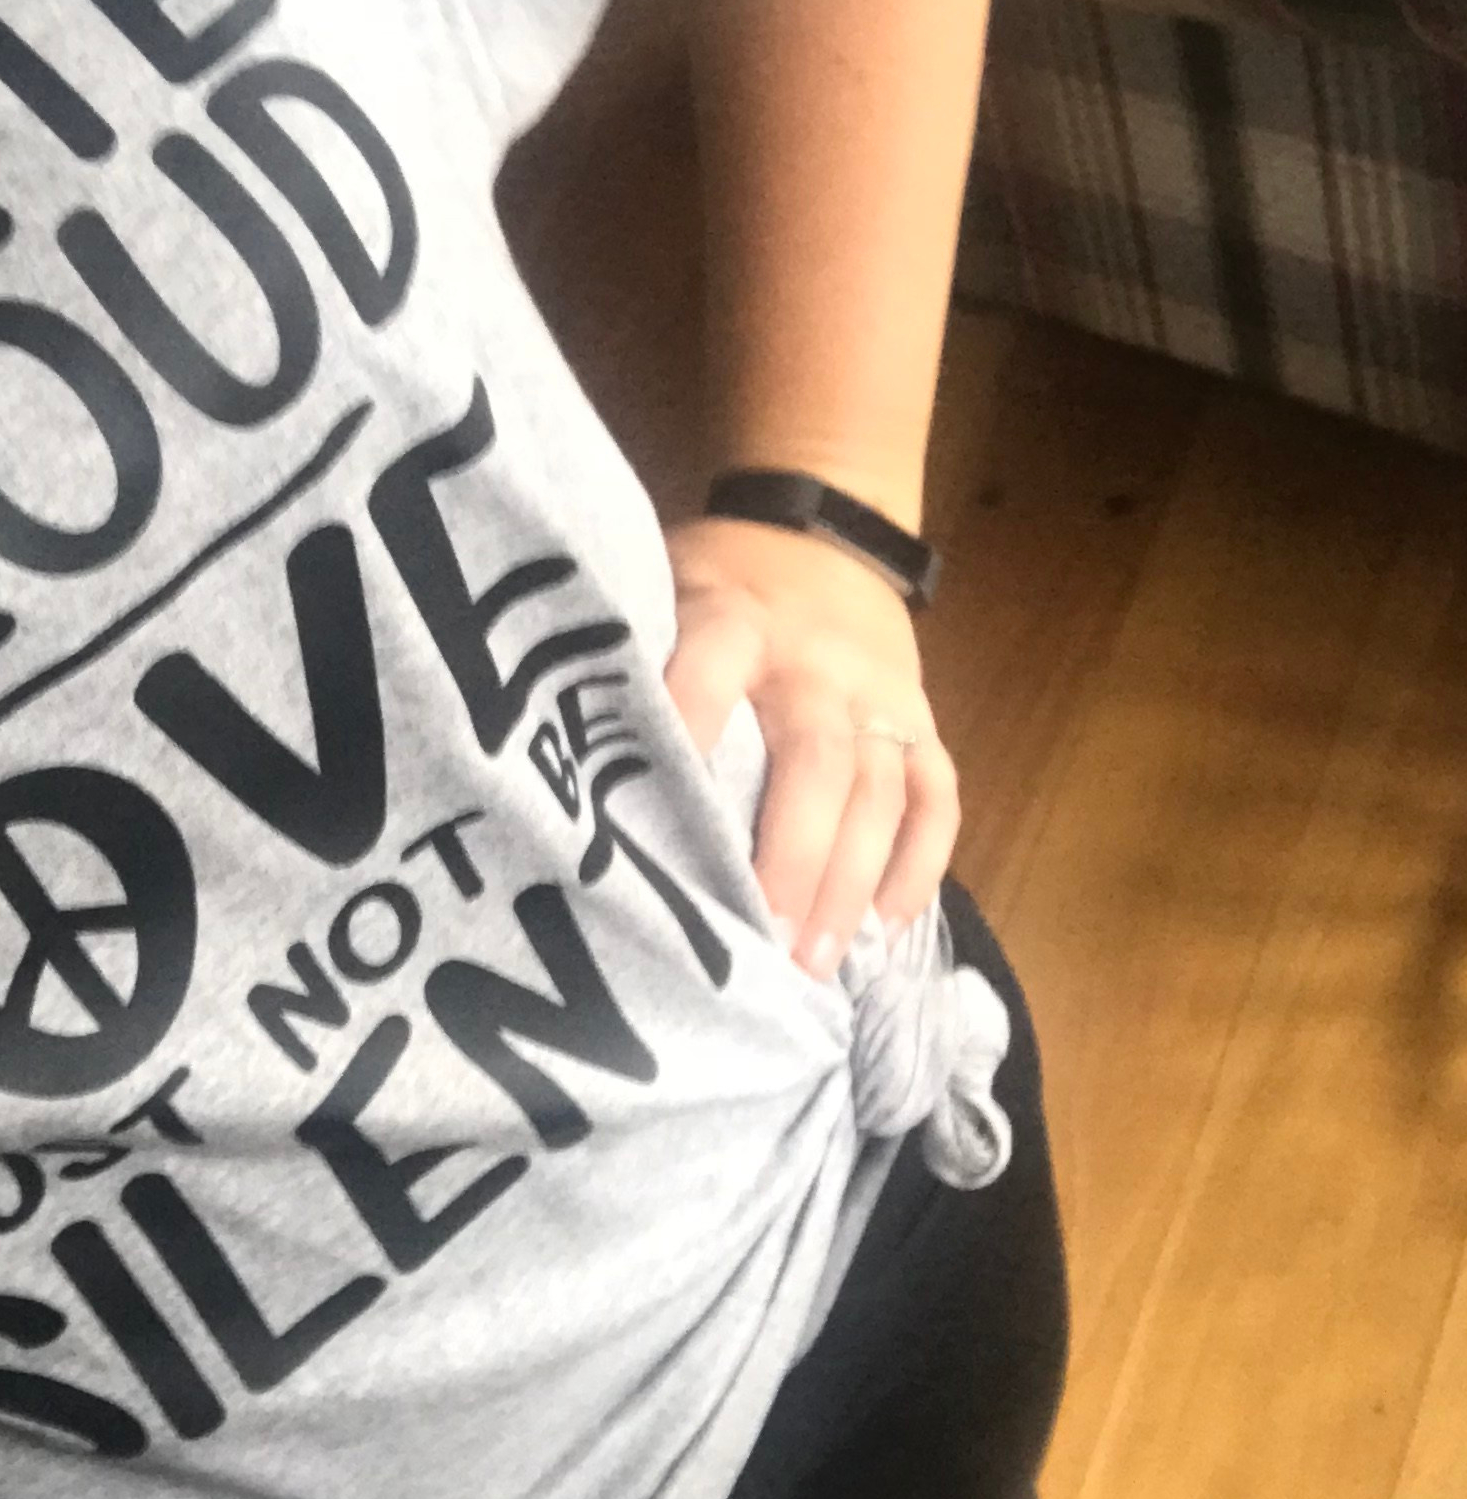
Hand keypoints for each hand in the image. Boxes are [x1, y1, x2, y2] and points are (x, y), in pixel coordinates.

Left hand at [661, 516, 958, 977]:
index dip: (691, 730)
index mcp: (735, 620)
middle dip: (792, 857)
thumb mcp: (662, 591)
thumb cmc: (714, 585)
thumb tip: (560, 759)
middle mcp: (815, 665)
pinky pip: (936, 798)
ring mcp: (878, 697)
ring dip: (853, 883)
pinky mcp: (923, 722)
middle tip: (763, 939)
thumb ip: (632, 661)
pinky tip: (888, 929)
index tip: (655, 819)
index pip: (711, 670)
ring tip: (818, 963)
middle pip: (815, 762)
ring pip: (879, 793)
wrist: (822, 535)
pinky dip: (919, 866)